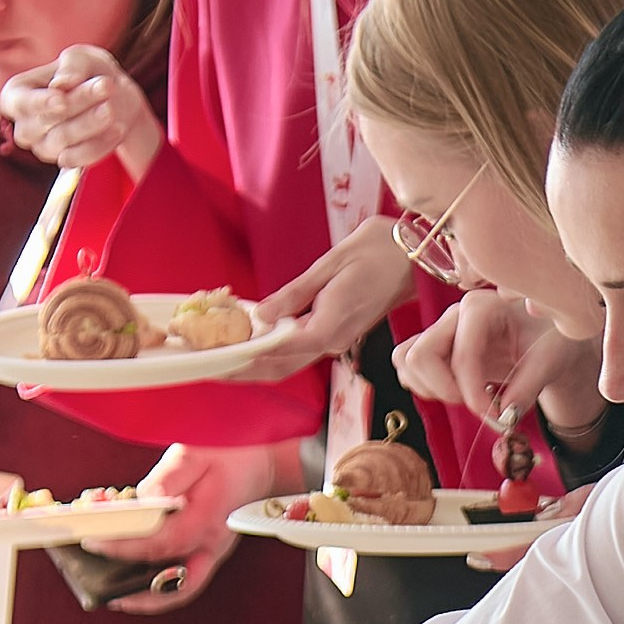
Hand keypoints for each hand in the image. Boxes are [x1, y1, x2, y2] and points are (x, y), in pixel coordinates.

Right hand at [0, 47, 162, 179]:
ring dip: (90, 122)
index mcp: (16, 93)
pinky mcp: (66, 161)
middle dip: (77, 103)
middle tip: (106, 86)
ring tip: (111, 107)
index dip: (39, 102)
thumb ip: (72, 67)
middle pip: (45, 119)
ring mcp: (43, 147)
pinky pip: (80, 157)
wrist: (116, 98)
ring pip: (63, 139)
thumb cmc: (89, 72)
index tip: (61, 99)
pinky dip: (101, 143)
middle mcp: (24, 124)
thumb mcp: (83, 58)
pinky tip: (118, 128)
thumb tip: (60, 85)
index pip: (19, 102)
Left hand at [86, 438, 302, 613]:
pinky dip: (158, 592)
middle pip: (169, 576)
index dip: (124, 546)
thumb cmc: (222, 464)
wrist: (255, 473)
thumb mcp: (191, 458)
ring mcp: (210, 555)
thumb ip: (166, 479)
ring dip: (146, 597)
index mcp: (206, 519)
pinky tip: (134, 590)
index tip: (94, 541)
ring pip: (178, 589)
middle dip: (130, 582)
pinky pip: (183, 584)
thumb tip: (143, 500)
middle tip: (100, 583)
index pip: (160, 542)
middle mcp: (210, 545)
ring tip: (115, 596)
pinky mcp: (206, 558)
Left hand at [235, 216, 415, 380]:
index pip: (279, 350)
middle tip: (211, 368)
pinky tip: (252, 343)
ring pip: (288, 364)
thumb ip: (293, 295)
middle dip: (244, 372)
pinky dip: (272, 352)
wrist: (413, 256)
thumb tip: (261, 316)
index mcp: (331, 326)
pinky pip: (299, 351)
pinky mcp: (336, 333)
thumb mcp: (328, 266)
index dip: (246, 356)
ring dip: (256, 366)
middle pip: (280, 368)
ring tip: (224, 360)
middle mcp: (333, 341)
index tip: (219, 357)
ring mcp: (336, 340)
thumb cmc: (376, 252)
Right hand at [393, 289, 610, 446]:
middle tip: (478, 403)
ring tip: (467, 395)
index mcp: (483, 308)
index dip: (472, 393)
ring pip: (406, 359)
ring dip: (431, 388)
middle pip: (420, 355)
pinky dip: (425, 386)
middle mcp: (454, 314)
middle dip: (446, 389)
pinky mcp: (434, 345)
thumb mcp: (550, 361)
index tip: (493, 414)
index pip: (462, 355)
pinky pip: (408, 366)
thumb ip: (527, 389)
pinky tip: (457, 391)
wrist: (546, 335)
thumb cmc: (549, 339)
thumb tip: (503, 417)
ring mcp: (441, 328)